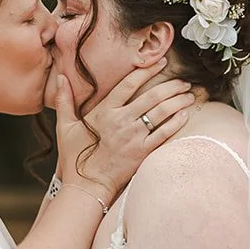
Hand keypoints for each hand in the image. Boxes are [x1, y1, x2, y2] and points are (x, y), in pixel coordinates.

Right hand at [52, 63, 195, 197]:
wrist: (85, 185)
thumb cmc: (74, 156)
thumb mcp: (65, 126)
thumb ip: (64, 100)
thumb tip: (60, 78)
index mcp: (105, 111)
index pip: (129, 84)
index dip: (147, 71)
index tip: (161, 63)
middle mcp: (121, 121)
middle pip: (152, 97)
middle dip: (171, 86)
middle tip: (184, 81)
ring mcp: (133, 137)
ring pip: (161, 113)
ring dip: (178, 101)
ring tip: (190, 95)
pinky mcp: (142, 153)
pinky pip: (164, 134)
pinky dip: (176, 123)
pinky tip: (185, 115)